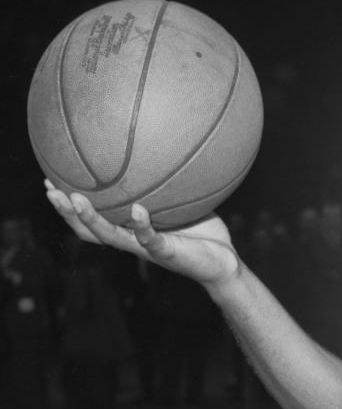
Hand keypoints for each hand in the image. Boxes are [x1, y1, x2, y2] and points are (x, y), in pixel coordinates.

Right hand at [44, 182, 239, 288]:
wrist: (225, 264)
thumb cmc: (203, 233)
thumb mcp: (184, 203)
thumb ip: (171, 182)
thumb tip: (165, 145)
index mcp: (130, 230)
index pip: (91, 219)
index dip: (68, 205)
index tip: (50, 181)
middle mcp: (132, 241)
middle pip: (88, 230)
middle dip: (66, 211)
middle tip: (50, 189)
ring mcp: (147, 249)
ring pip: (110, 237)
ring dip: (91, 219)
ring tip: (76, 199)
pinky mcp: (168, 253)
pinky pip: (150, 240)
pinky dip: (142, 225)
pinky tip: (137, 209)